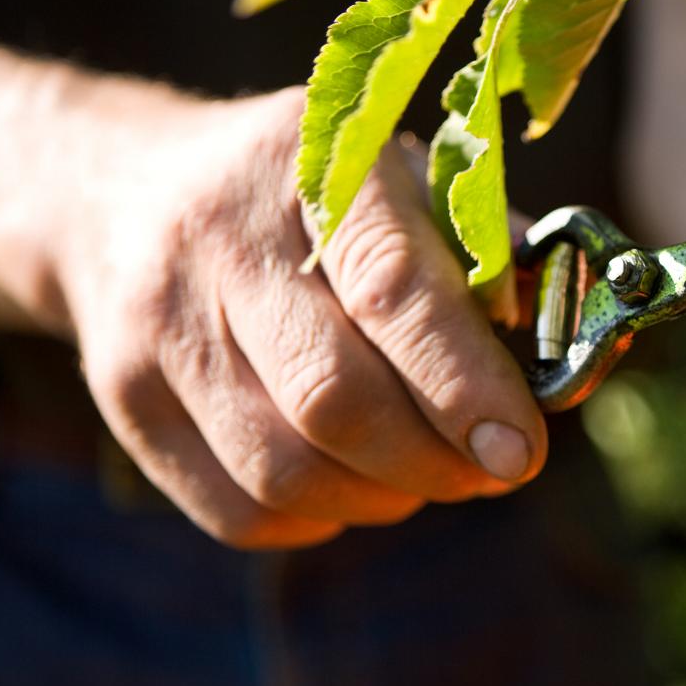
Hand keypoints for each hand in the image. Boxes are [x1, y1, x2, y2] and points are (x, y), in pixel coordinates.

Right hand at [53, 88, 546, 547]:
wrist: (121, 190)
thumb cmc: (307, 197)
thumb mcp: (399, 182)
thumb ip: (485, 260)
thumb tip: (564, 360)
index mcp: (312, 167)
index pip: (390, 290)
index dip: (463, 384)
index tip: (519, 451)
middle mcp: (220, 241)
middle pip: (332, 399)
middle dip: (433, 461)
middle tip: (488, 470)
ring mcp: (158, 325)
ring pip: (284, 470)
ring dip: (381, 496)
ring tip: (422, 473)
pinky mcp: (123, 399)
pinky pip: (238, 510)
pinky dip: (318, 518)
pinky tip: (350, 484)